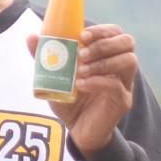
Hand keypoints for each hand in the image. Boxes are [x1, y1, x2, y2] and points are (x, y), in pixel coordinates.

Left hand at [28, 24, 136, 158]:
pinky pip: (116, 86)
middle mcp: (120, 67)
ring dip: (102, 62)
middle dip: (103, 44)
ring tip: (80, 70)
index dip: (101, 30)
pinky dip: (97, 82)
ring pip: (129, 61)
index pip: (115, 32)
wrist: (77, 129)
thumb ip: (45, 56)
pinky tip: (80, 85)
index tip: (81, 36)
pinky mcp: (122, 102)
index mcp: (108, 55)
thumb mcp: (55, 75)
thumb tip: (31, 36)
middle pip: (127, 42)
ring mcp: (124, 84)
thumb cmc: (70, 99)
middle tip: (81, 54)